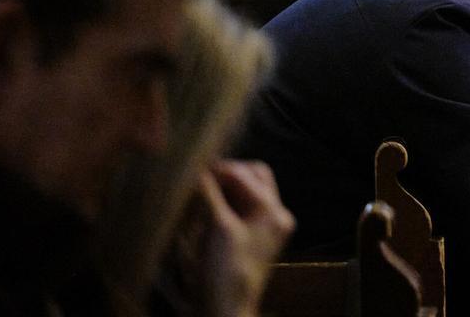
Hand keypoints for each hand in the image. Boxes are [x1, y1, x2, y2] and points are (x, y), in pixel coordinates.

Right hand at [197, 160, 294, 316]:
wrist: (226, 311)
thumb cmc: (225, 271)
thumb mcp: (217, 227)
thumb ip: (209, 192)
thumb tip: (195, 166)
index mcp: (273, 211)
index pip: (244, 174)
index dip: (217, 169)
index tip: (192, 168)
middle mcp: (277, 215)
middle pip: (253, 177)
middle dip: (227, 174)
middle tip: (200, 178)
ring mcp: (268, 228)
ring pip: (249, 191)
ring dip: (226, 187)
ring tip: (202, 192)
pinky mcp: (255, 238)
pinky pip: (244, 208)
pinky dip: (227, 202)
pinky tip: (207, 208)